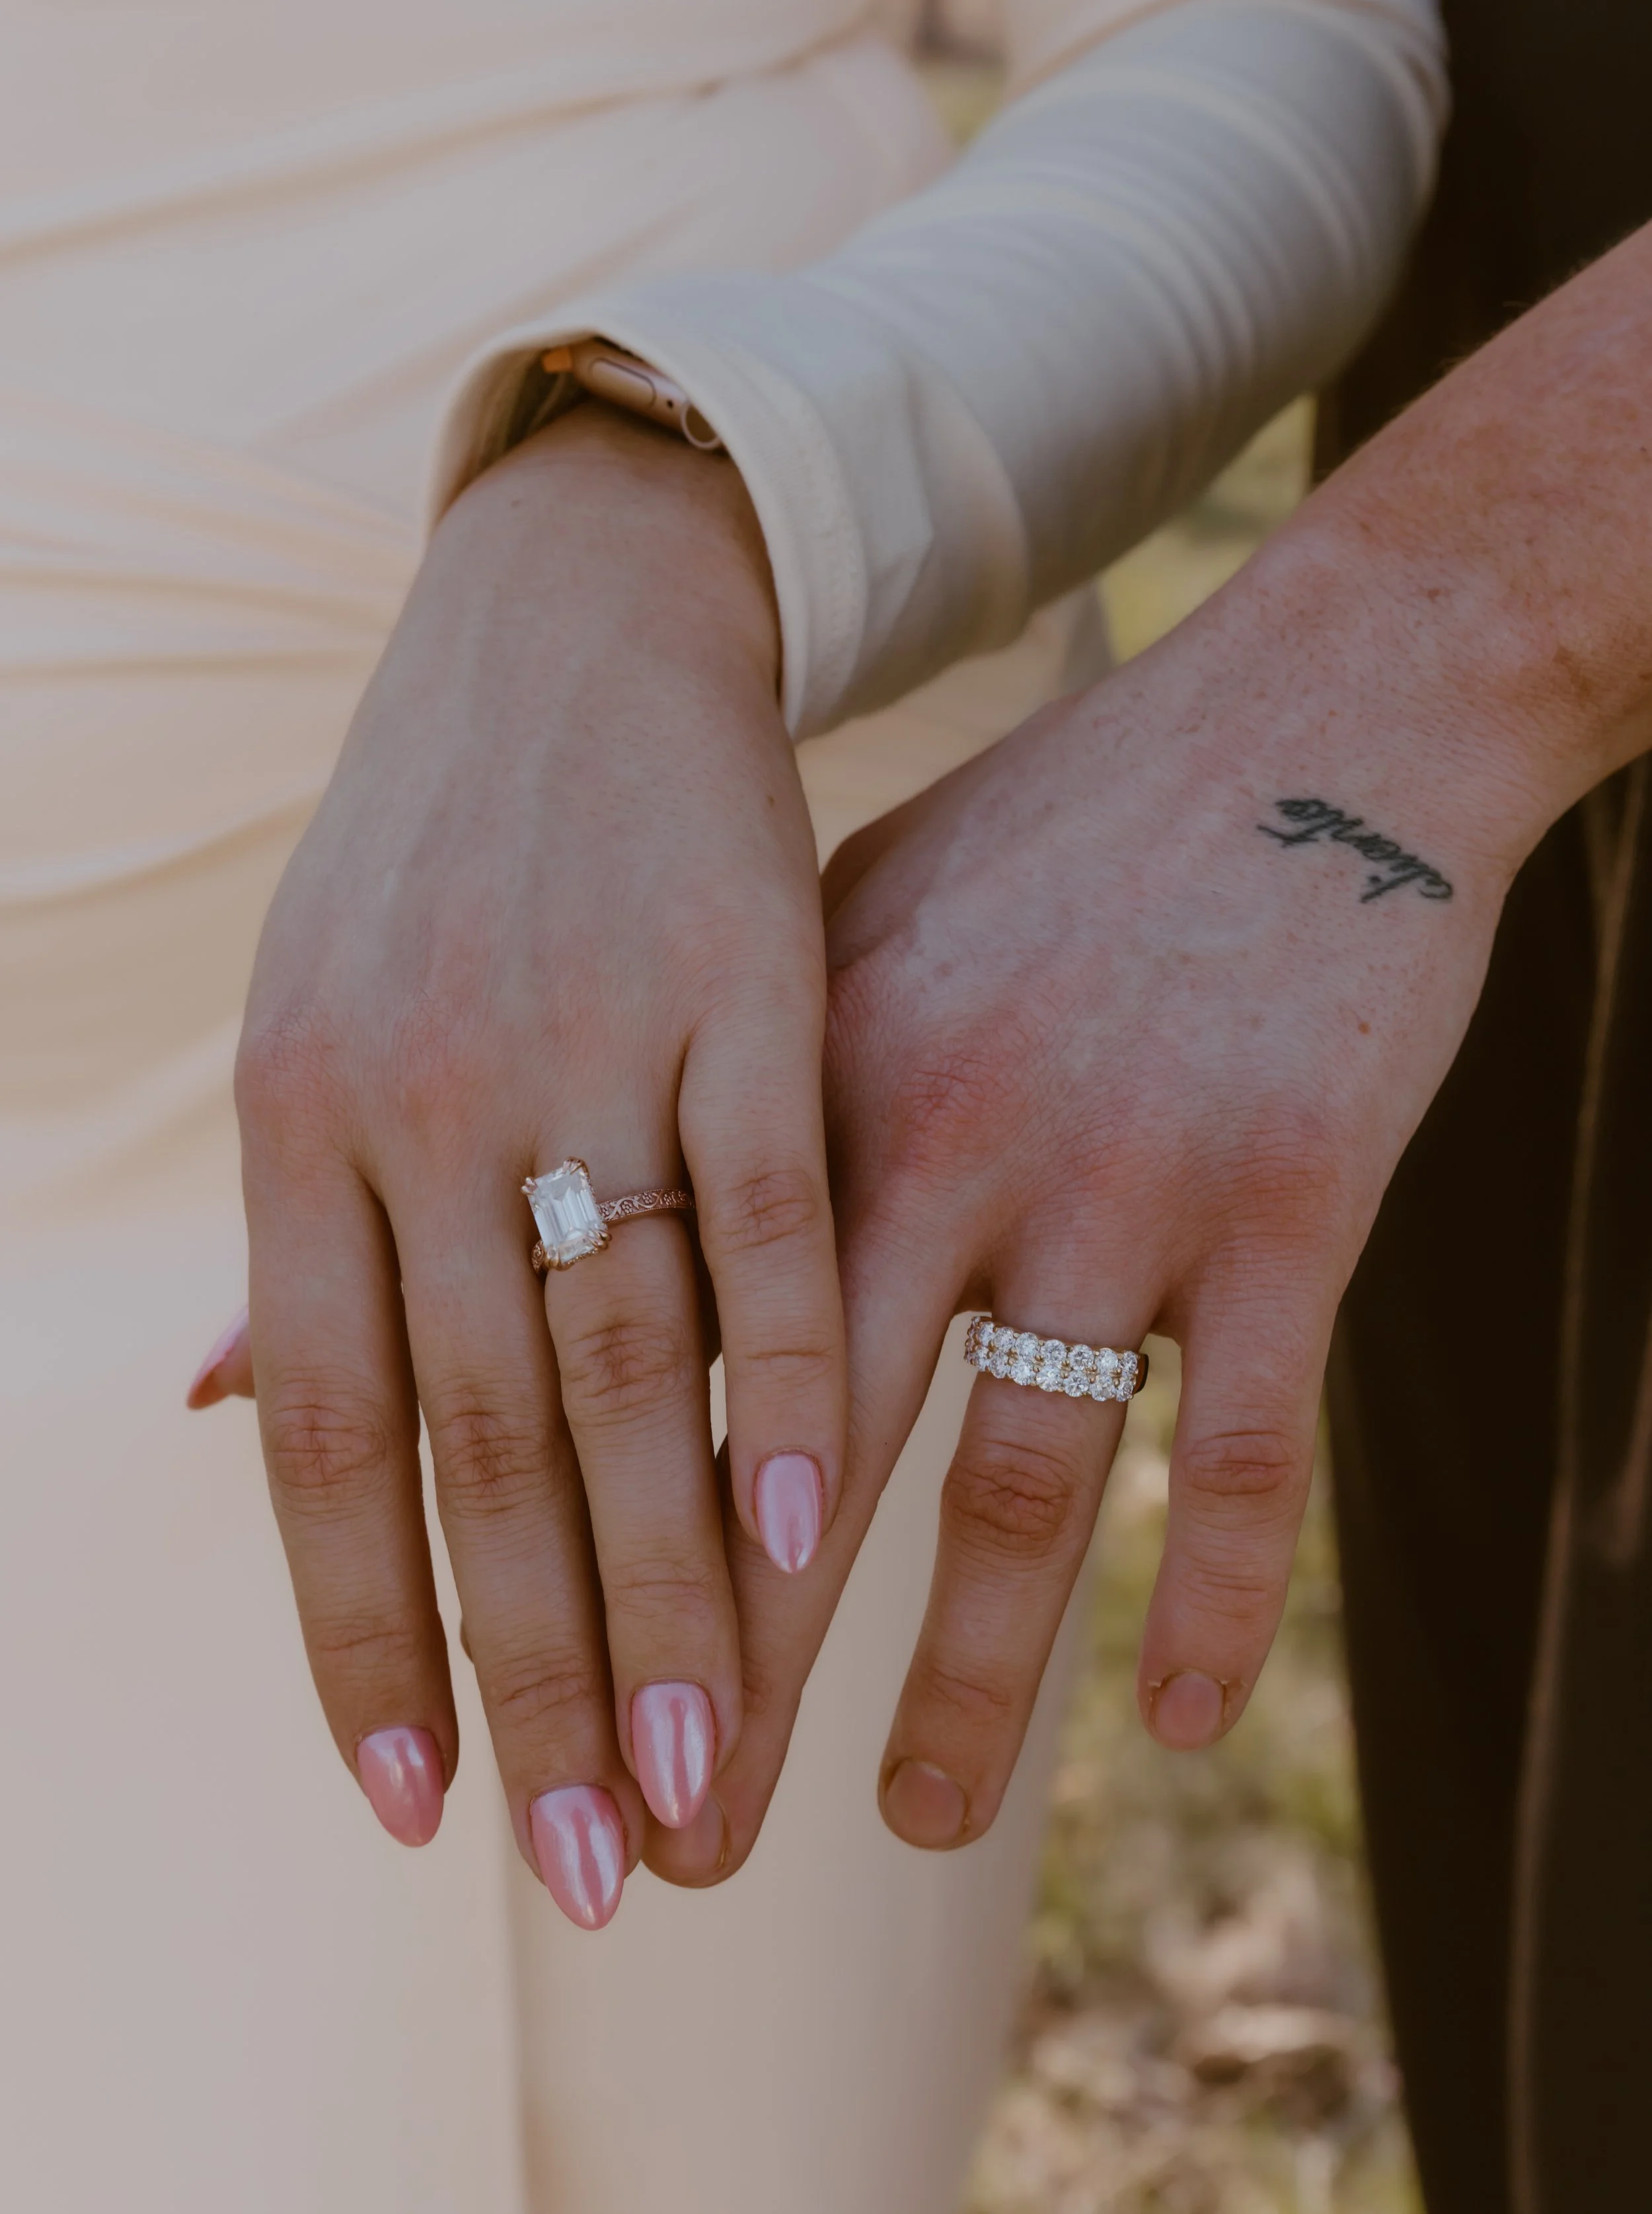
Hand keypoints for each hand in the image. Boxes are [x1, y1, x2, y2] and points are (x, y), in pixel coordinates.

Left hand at [227, 403, 845, 1921]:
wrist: (591, 602)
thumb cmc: (466, 855)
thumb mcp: (350, 1011)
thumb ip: (321, 1223)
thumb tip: (234, 1411)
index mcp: (310, 1111)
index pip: (341, 1437)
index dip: (371, 1637)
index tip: (428, 1810)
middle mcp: (440, 1088)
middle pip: (493, 1440)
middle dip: (544, 1679)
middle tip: (594, 1872)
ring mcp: (613, 1040)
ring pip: (644, 1373)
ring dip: (679, 1606)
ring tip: (712, 1786)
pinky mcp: (782, 990)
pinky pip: (786, 1232)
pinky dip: (799, 1401)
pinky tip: (814, 1557)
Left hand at [649, 486, 1564, 1881]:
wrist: (1313, 714)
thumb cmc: (1036, 848)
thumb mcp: (807, 933)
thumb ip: (648, 1099)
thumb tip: (455, 1198)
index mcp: (787, 1082)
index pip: (654, 1375)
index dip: (586, 1568)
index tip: (528, 1723)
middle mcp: (934, 1136)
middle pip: (795, 1468)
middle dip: (722, 1681)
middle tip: (661, 1857)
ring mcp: (1121, 1172)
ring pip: (1020, 1487)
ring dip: (962, 1688)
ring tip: (911, 1830)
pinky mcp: (1293, 1195)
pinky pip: (1245, 1444)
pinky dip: (1215, 1594)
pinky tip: (1178, 1724)